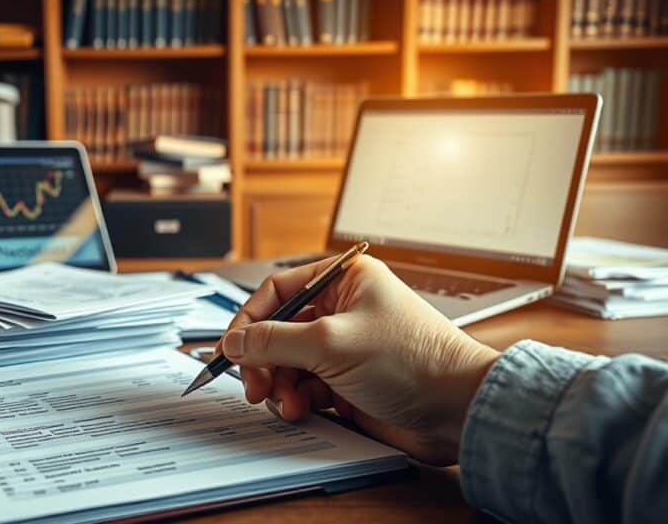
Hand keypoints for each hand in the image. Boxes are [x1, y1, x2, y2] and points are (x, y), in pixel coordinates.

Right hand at [216, 254, 499, 465]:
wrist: (458, 410)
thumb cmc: (415, 361)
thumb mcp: (332, 344)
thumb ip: (275, 341)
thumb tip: (235, 342)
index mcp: (343, 280)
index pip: (277, 291)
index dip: (249, 320)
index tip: (231, 349)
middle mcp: (342, 310)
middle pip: (277, 331)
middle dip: (262, 360)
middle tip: (255, 385)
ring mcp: (344, 348)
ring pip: (287, 363)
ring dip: (279, 385)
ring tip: (285, 403)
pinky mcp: (346, 382)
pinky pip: (304, 388)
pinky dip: (296, 400)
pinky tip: (302, 410)